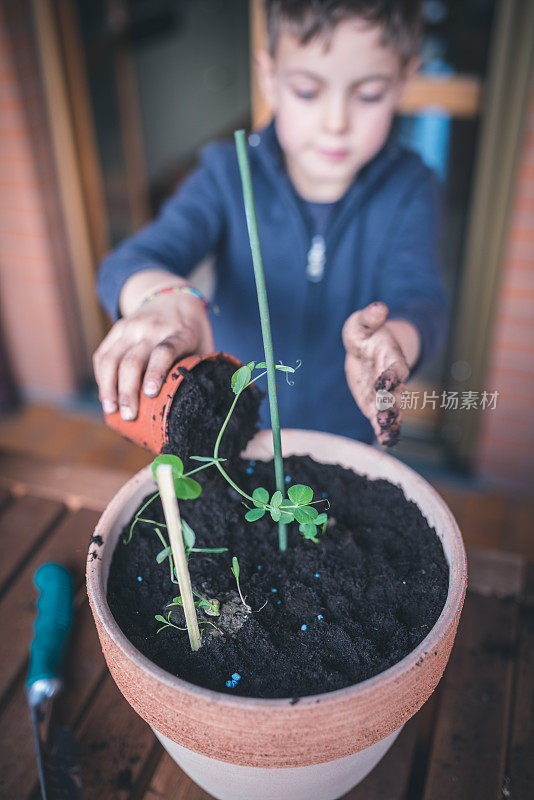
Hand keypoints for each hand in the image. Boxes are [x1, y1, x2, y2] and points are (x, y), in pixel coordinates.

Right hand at [93, 291, 213, 420]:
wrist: (172, 296)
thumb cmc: (192, 332)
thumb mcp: (204, 345)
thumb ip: (203, 370)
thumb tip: (206, 405)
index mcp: (180, 333)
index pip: (165, 351)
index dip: (156, 372)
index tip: (150, 393)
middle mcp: (152, 328)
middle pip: (133, 361)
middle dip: (128, 392)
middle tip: (129, 416)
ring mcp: (131, 327)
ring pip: (111, 358)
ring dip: (108, 387)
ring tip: (111, 410)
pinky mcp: (117, 329)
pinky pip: (103, 354)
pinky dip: (101, 377)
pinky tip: (106, 395)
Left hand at [342, 302, 410, 446]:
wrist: (366, 349)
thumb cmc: (365, 333)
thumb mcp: (362, 322)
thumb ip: (370, 317)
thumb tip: (379, 307)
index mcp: (391, 358)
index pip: (393, 368)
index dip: (390, 375)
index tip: (384, 382)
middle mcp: (392, 379)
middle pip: (395, 394)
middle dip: (391, 406)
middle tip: (386, 417)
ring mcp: (385, 394)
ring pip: (392, 411)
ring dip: (390, 423)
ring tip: (388, 437)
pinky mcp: (375, 405)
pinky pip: (381, 419)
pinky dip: (384, 430)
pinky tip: (384, 441)